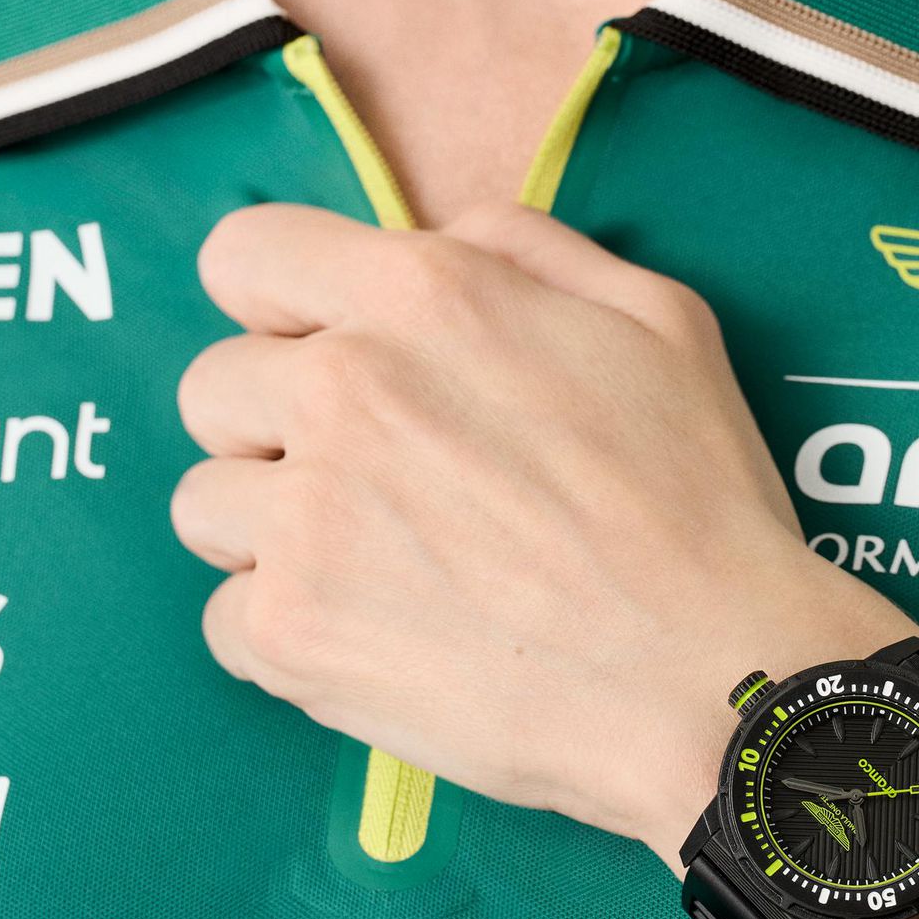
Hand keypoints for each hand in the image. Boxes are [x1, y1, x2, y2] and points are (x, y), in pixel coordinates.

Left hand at [170, 202, 908, 857]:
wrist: (713, 679)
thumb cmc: (697, 499)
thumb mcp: (655, 315)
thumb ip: (527, 247)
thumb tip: (443, 238)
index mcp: (420, 295)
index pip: (243, 255)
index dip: (276, 301)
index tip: (314, 344)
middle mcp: (342, 388)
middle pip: (213, 386)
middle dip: (274, 423)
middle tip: (368, 475)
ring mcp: (305, 517)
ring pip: (206, 504)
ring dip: (270, 531)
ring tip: (372, 564)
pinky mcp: (291, 634)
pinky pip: (222, 618)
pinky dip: (283, 632)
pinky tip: (375, 636)